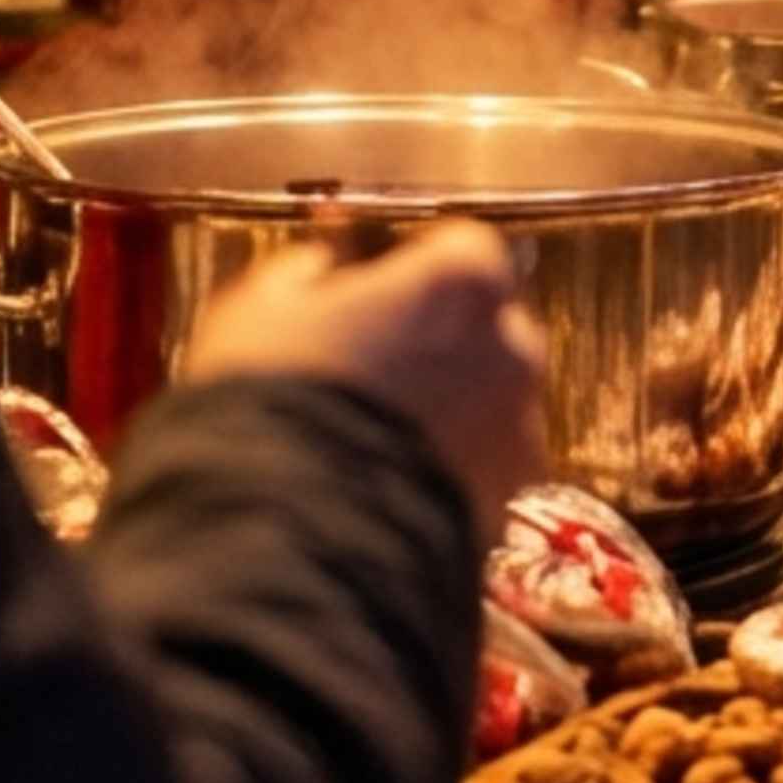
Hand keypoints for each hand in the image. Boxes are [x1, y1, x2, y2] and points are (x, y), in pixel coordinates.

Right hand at [182, 222, 547, 526]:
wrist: (287, 533)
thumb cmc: (270, 397)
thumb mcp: (260, 308)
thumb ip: (308, 269)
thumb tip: (327, 261)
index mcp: (461, 279)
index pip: (457, 249)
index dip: (411, 268)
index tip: (374, 288)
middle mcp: (515, 344)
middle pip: (488, 325)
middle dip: (441, 338)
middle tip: (375, 367)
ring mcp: (522, 425)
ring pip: (492, 400)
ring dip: (453, 406)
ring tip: (379, 437)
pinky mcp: (513, 497)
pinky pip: (486, 466)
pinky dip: (454, 468)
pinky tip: (395, 483)